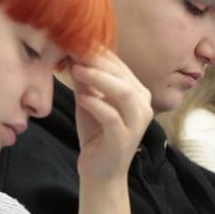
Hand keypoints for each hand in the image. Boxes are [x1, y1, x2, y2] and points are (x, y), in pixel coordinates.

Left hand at [70, 50, 152, 186]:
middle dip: (96, 61)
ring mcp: (137, 122)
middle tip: (73, 51)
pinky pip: (112, 116)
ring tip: (76, 70)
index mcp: (137, 91)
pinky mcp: (125, 138)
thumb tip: (72, 52)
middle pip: (122, 75)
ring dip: (98, 78)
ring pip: (123, 92)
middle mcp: (143, 104)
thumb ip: (85, 80)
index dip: (98, 53)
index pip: (119, 65)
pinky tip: (81, 98)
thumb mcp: (89, 101)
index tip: (75, 42)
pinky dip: (96, 104)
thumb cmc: (96, 133)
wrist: (100, 172)